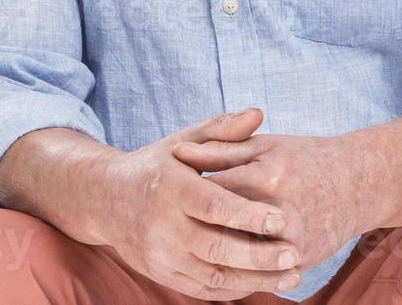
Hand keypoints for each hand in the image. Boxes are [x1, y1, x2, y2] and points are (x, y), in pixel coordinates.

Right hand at [98, 108, 303, 299]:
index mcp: (171, 189)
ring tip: (292, 276)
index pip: (214, 206)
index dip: (249, 215)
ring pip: (212, 276)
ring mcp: (160, 256)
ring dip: (254, 280)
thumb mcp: (184, 141)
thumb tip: (258, 114)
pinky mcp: (162, 275)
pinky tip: (264, 282)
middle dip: (259, 256)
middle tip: (295, 254)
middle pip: (215, 247)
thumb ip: (221, 130)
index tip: (283, 220)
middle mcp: (163, 227)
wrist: (106, 201)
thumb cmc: (157, 166)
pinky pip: (202, 289)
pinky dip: (234, 289)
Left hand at [173, 127, 368, 275]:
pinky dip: (238, 270)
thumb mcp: (266, 146)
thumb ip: (222, 150)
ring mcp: (291, 241)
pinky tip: (222, 262)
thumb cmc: (308, 158)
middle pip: (220, 229)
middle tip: (180, 225)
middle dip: (196, 228)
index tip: (172, 195)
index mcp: (266, 178)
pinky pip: (258, 273)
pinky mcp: (300, 260)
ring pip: (237, 258)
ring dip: (213, 254)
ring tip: (195, 246)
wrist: (362, 181)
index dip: (188, 195)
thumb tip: (177, 155)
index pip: (210, 193)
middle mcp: (279, 212)